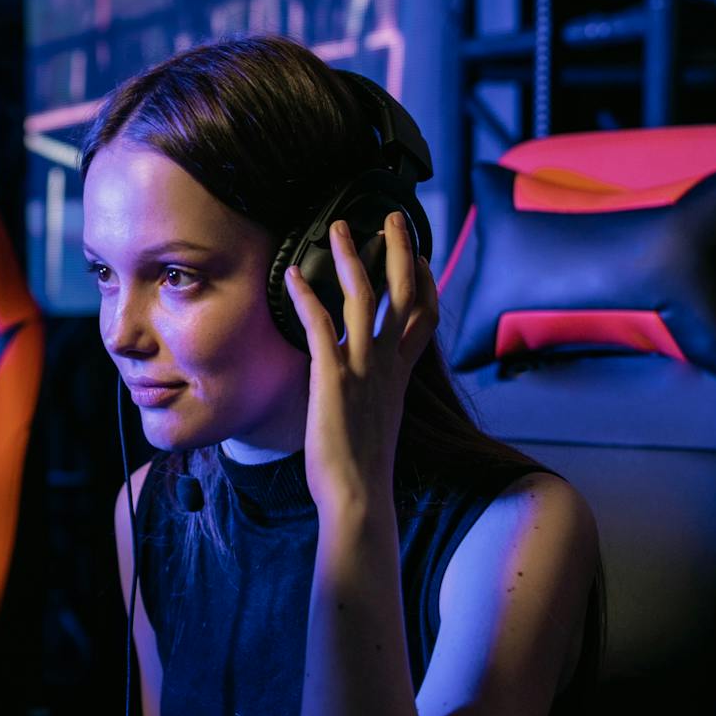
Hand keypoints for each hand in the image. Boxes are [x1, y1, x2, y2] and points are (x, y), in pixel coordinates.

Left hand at [283, 211, 437, 514]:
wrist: (359, 498)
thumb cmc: (361, 469)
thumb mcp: (377, 421)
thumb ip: (373, 393)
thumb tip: (358, 384)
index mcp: (401, 376)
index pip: (424, 316)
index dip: (424, 280)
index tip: (418, 253)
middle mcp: (388, 365)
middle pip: (405, 293)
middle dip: (400, 249)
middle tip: (393, 217)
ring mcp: (363, 369)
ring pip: (364, 297)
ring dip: (350, 257)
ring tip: (337, 228)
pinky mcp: (334, 378)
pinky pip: (319, 325)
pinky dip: (305, 296)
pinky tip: (291, 276)